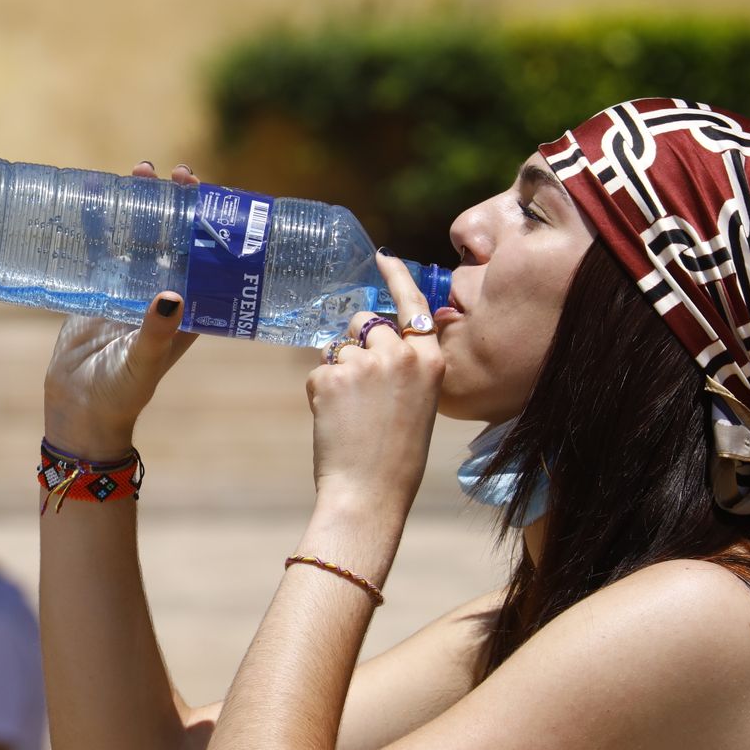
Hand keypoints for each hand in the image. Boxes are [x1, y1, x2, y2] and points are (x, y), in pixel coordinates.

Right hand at [42, 161, 199, 457]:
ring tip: (142, 171)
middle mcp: (165, 294)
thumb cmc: (121, 393)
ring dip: (144, 206)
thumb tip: (172, 295)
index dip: (213, 228)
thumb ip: (156, 331)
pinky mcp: (100, 288)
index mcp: (189, 311)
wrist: (79, 408)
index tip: (212, 196)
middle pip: (178, 239)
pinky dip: (103, 221)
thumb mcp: (143, 362)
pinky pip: (106, 247)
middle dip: (179, 205)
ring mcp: (132, 288)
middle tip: (177, 174)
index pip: (210, 260)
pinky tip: (98, 193)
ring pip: (143, 236)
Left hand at [305, 254, 443, 513]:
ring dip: (338, 372)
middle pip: (366, 323)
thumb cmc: (396, 457)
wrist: (370, 491)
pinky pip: (319, 371)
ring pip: (338, 347)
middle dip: (355, 343)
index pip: (412, 304)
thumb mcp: (419, 403)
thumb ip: (405, 367)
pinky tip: (335, 422)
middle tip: (358, 387)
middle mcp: (400, 354)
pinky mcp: (331, 376)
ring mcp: (364, 363)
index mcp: (430, 361)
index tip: (383, 258)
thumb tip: (373, 340)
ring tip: (351, 414)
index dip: (396, 279)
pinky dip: (321, 393)